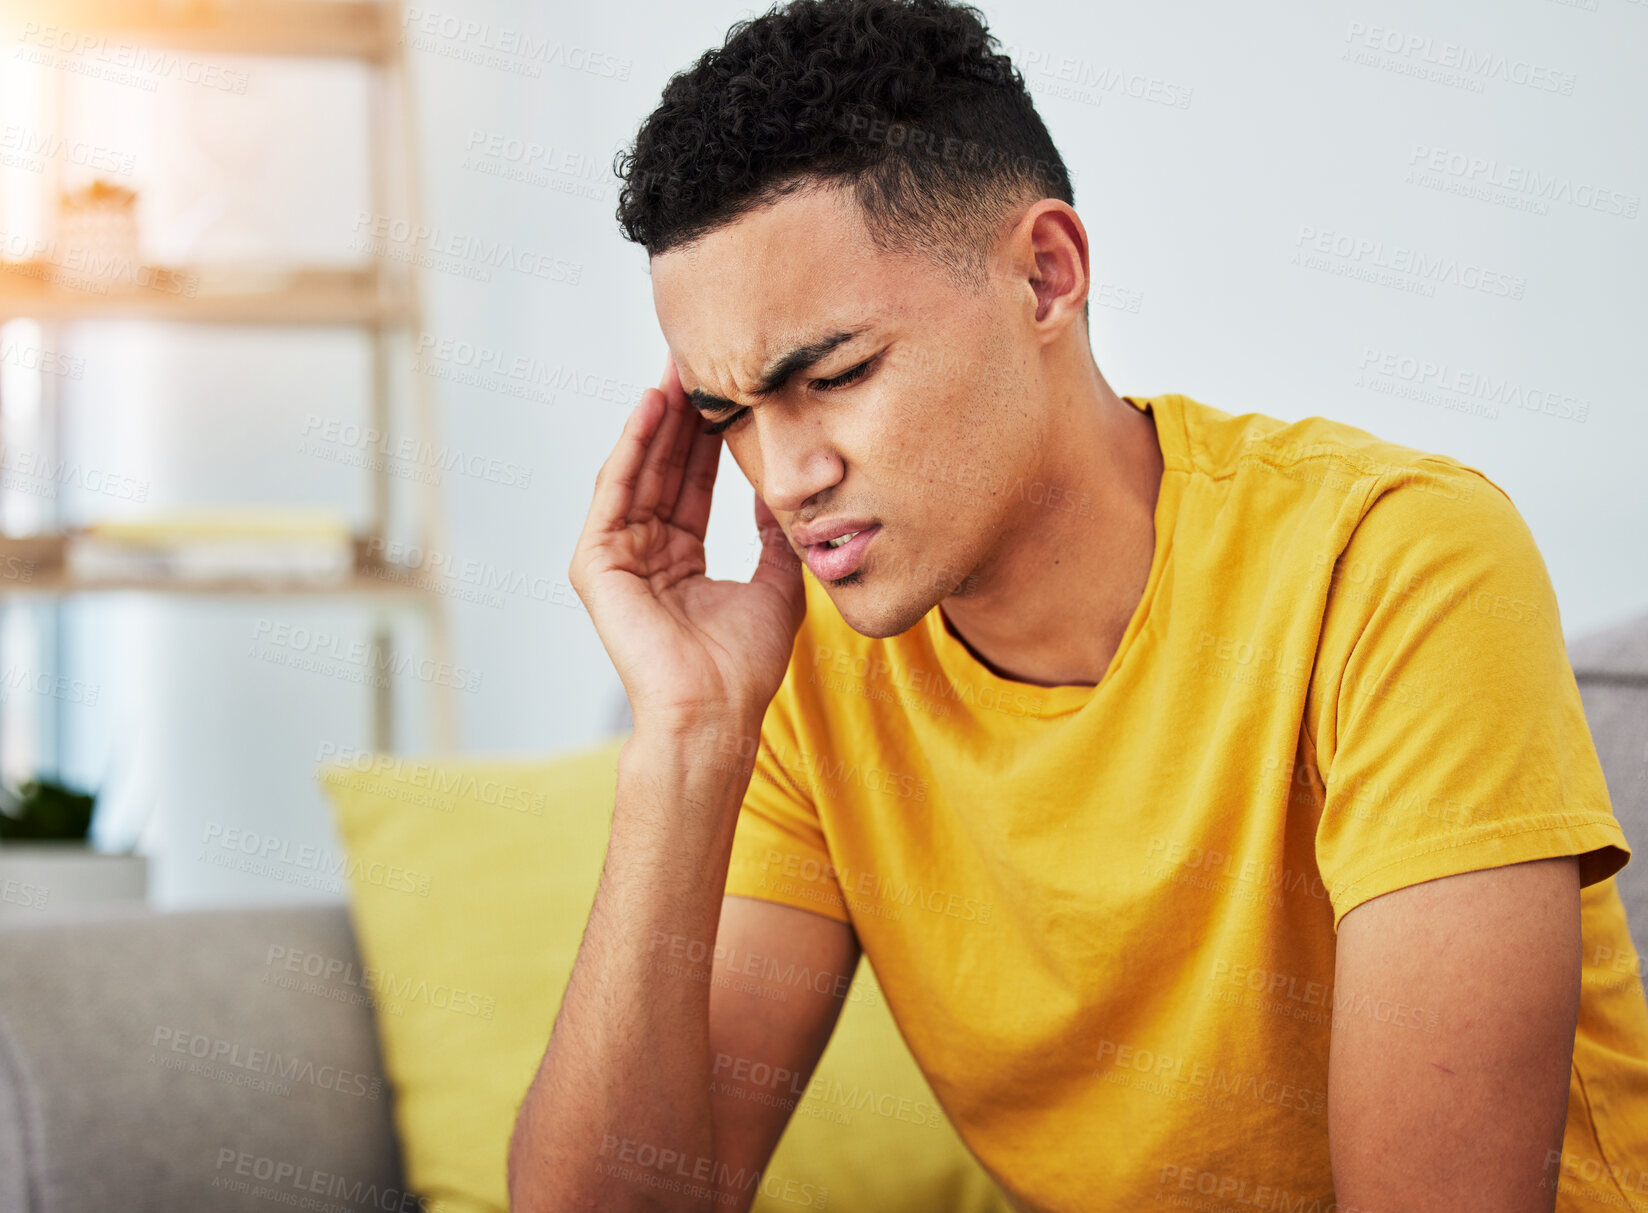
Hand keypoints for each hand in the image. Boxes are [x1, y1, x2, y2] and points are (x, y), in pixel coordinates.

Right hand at [569, 354, 806, 728]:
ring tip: (678, 367)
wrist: (716, 711)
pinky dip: (632, 448)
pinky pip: (614, 492)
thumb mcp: (776, 583)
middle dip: (682, 414)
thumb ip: (772, 534)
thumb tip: (779, 489)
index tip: (732, 390)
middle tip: (700, 357)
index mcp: (682, 560)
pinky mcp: (596, 563)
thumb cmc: (745, 666)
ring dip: (657, 418)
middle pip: (664, 468)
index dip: (711, 436)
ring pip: (639, 470)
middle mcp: (645, 552)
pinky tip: (652, 407)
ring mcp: (617, 557)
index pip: (695, 482)